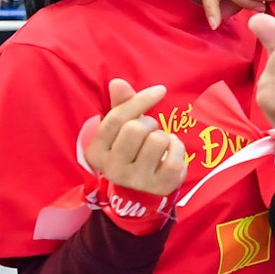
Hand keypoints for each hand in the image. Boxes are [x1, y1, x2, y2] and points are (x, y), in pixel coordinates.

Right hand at [83, 78, 187, 196]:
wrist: (142, 191)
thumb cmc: (131, 151)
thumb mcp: (121, 130)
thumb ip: (120, 106)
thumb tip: (117, 82)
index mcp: (96, 152)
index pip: (117, 118)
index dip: (140, 100)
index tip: (160, 90)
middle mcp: (112, 169)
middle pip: (136, 128)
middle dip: (149, 123)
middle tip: (150, 132)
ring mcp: (136, 180)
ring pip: (158, 140)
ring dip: (164, 136)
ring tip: (159, 145)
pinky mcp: (159, 186)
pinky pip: (175, 157)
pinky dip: (178, 149)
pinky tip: (171, 153)